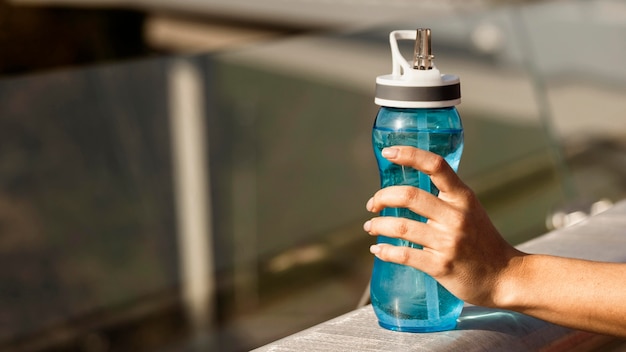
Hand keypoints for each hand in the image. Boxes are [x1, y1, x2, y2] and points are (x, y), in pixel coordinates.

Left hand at [364, 146, 523, 307]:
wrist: (506, 277)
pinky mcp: (440, 266)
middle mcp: (456, 217)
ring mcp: (448, 242)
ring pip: (401, 227)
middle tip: (373, 204)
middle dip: (382, 197)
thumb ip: (445, 199)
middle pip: (409, 196)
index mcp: (463, 198)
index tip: (388, 153)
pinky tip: (377, 250)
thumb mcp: (471, 211)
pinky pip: (404, 255)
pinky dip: (385, 251)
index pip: (436, 166)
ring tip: (370, 227)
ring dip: (378, 225)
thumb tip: (407, 190)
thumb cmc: (483, 242)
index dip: (410, 155)